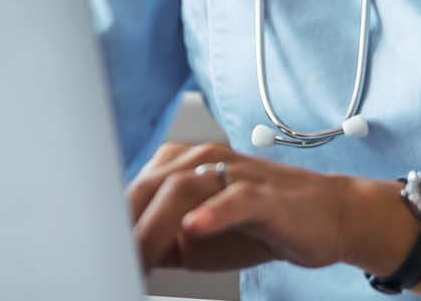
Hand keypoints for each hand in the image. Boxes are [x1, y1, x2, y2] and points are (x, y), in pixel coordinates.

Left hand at [125, 141, 389, 273]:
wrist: (327, 216)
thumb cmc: (258, 224)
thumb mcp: (198, 238)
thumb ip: (159, 242)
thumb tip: (118, 258)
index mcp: (182, 165)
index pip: (135, 191)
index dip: (112, 221)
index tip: (93, 251)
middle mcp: (204, 161)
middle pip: (151, 186)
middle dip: (126, 224)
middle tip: (110, 258)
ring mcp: (235, 174)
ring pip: (184, 190)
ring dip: (156, 225)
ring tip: (139, 254)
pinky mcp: (265, 194)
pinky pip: (235, 198)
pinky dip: (213, 213)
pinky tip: (193, 228)